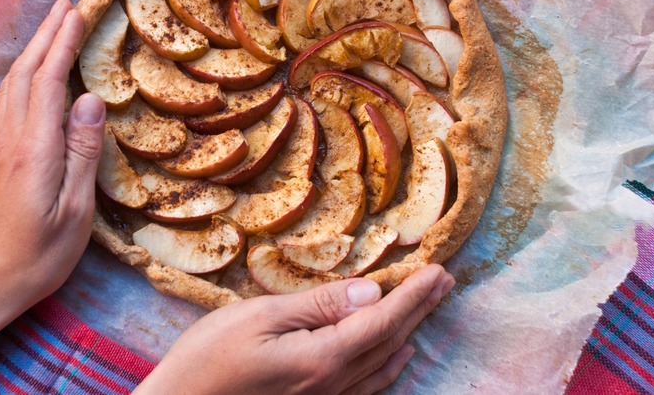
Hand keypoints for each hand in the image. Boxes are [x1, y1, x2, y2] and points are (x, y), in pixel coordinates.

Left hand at [0, 0, 104, 314]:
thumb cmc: (38, 256)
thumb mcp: (74, 212)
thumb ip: (82, 153)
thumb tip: (89, 100)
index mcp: (34, 150)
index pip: (49, 83)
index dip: (63, 44)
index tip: (78, 12)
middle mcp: (11, 141)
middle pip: (26, 75)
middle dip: (46, 36)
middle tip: (67, 4)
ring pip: (13, 86)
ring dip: (33, 52)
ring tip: (53, 28)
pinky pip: (10, 103)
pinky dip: (26, 76)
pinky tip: (36, 75)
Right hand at [134, 264, 454, 394]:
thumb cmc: (209, 360)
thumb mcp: (260, 318)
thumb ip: (318, 306)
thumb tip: (370, 293)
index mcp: (322, 359)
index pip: (382, 322)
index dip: (413, 295)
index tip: (438, 271)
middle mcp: (333, 386)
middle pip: (389, 343)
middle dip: (420, 309)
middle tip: (444, 280)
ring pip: (383, 366)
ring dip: (410, 333)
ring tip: (428, 308)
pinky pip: (367, 389)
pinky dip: (389, 367)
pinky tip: (397, 357)